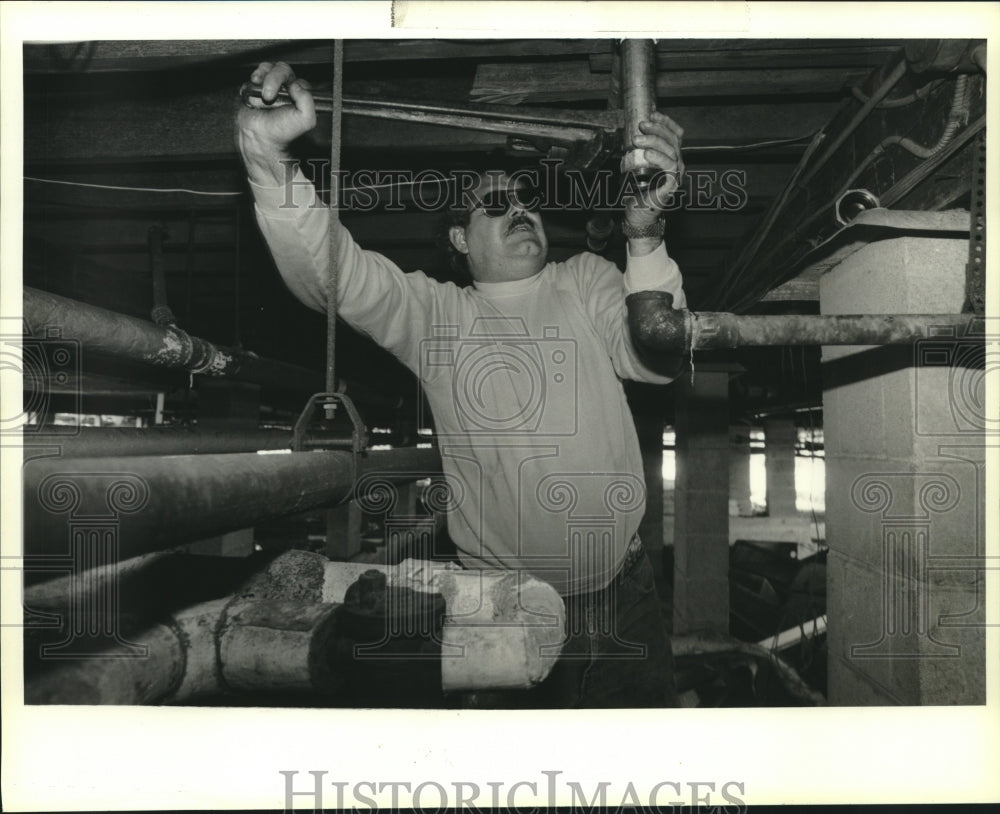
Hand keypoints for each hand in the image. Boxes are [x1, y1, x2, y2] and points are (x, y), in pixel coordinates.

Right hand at [235, 62, 316, 185]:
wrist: (260, 138)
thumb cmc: (282, 132)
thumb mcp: (306, 120)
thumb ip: (308, 100)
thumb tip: (296, 85)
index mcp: (301, 95)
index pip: (298, 78)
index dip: (291, 83)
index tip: (287, 93)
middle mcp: (287, 88)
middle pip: (282, 69)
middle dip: (274, 78)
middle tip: (268, 95)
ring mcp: (271, 86)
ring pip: (268, 68)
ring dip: (263, 77)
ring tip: (261, 92)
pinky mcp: (257, 86)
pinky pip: (256, 73)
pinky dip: (254, 78)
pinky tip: (254, 87)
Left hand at [620, 111, 684, 225]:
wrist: (638, 212)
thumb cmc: (638, 190)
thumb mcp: (637, 164)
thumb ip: (637, 150)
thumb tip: (628, 134)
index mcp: (671, 156)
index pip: (675, 133)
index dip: (665, 122)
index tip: (652, 114)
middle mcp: (676, 163)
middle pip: (673, 139)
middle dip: (657, 129)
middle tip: (642, 125)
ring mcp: (676, 173)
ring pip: (671, 151)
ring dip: (654, 141)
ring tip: (639, 139)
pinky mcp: (672, 183)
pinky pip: (669, 167)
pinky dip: (659, 158)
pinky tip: (648, 154)